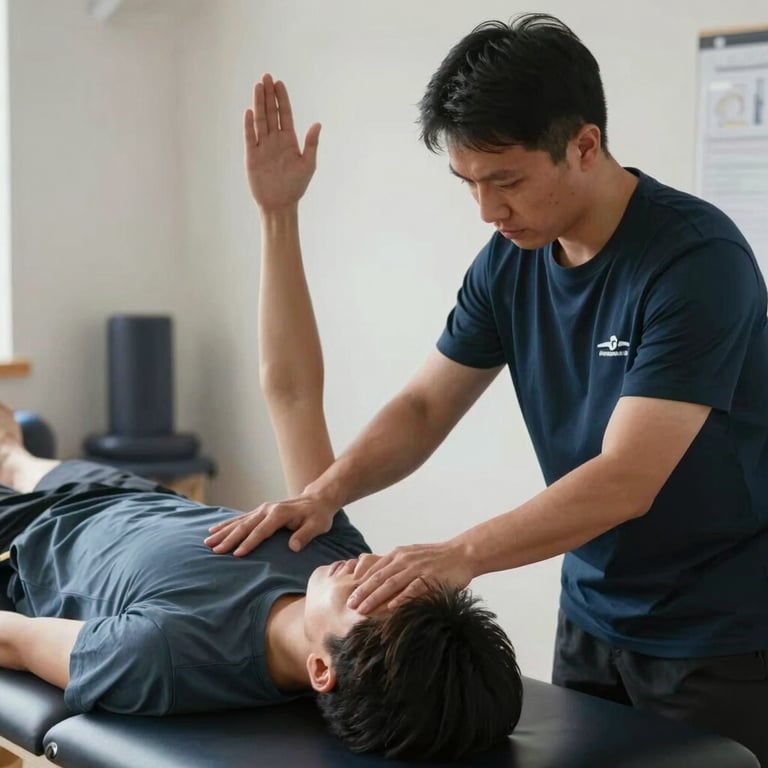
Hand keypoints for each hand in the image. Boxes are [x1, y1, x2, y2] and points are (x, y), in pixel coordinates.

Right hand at [204, 493, 338, 555]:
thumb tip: (293, 547)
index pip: (261, 531)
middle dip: (229, 538)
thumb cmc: (318, 515)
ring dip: (223, 531)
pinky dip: (227, 524)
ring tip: (208, 541)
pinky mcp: (260, 511)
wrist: (317, 500)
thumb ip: (305, 535)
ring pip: (239, 521)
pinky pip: (240, 518)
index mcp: (280, 513)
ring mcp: (262, 509)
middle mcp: (268, 509)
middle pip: (245, 526)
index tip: (237, 554)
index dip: (249, 543)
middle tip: (214, 550)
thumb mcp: (317, 525)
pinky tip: (214, 530)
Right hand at [244, 73, 320, 212]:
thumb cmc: (296, 186)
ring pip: (260, 120)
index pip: (285, 114)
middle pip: (271, 113)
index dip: (282, 99)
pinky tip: (249, 111)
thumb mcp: (308, 165)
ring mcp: (263, 146)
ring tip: (258, 86)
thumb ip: (312, 144)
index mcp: (289, 140)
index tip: (279, 83)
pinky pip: (250, 137)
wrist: (280, 204)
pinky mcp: (252, 156)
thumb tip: (318, 124)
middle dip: (269, 95)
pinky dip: (249, 125)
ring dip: (259, 104)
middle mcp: (275, 140)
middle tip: (267, 77)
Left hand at [346, 539, 473, 613]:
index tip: (348, 595)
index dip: (360, 583)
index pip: (375, 569)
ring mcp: (417, 568)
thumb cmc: (435, 558)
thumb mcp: (411, 556)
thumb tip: (377, 579)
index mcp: (399, 554)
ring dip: (375, 597)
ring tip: (363, 609)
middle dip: (363, 592)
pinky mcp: (431, 577)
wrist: (462, 553)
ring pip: (391, 583)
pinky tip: (390, 608)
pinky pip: (413, 589)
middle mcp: (405, 559)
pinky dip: (401, 598)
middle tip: (350, 605)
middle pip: (379, 577)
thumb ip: (396, 565)